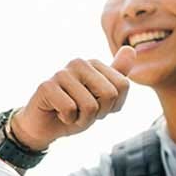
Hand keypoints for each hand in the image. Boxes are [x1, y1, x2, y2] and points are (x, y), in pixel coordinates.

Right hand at [9, 46, 135, 150]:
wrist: (44, 126)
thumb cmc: (75, 111)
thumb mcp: (102, 97)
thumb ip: (117, 75)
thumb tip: (131, 49)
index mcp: (94, 63)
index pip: (123, 85)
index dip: (113, 105)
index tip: (97, 106)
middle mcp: (78, 63)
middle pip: (110, 94)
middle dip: (99, 113)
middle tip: (82, 112)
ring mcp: (62, 73)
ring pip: (90, 105)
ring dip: (82, 119)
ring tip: (70, 113)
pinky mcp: (46, 86)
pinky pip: (70, 109)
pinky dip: (67, 119)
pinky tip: (58, 113)